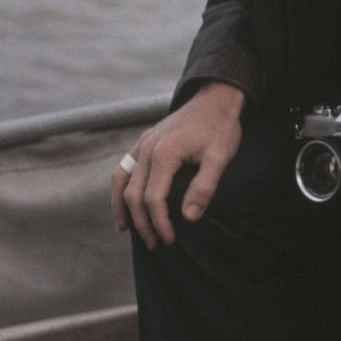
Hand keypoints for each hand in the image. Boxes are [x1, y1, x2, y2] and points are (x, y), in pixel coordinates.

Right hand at [112, 82, 244, 247]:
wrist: (216, 98)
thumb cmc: (220, 127)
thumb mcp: (221, 157)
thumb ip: (205, 187)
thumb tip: (189, 217)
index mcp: (165, 153)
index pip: (153, 198)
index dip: (159, 222)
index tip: (169, 238)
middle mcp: (147, 148)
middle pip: (134, 194)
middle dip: (142, 222)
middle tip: (155, 243)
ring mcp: (142, 143)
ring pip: (121, 181)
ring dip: (122, 208)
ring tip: (128, 230)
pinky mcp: (143, 141)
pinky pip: (123, 168)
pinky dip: (119, 188)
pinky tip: (123, 203)